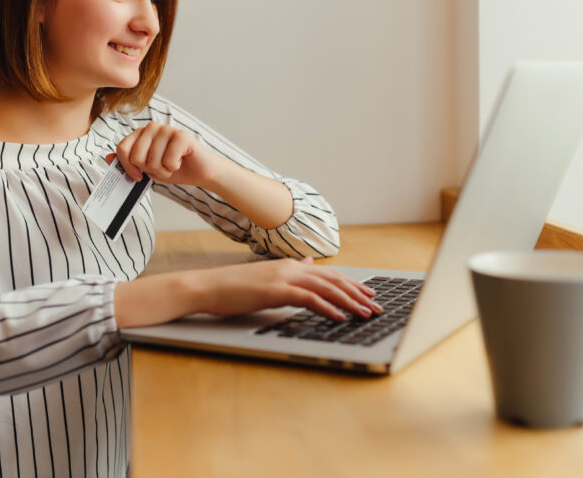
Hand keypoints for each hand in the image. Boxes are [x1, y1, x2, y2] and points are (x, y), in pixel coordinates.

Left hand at [107, 123, 220, 186]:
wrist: (200, 172)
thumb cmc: (173, 168)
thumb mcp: (146, 169)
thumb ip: (127, 163)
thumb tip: (107, 157)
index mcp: (141, 134)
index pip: (122, 148)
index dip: (127, 167)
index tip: (137, 176)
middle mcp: (152, 127)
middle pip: (136, 156)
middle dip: (149, 170)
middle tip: (161, 169)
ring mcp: (167, 129)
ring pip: (152, 161)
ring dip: (163, 171)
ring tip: (172, 166)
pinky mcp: (181, 135)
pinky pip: (168, 160)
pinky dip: (174, 168)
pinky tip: (180, 162)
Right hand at [192, 258, 381, 321]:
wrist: (207, 287)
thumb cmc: (232, 287)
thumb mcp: (264, 277)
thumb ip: (288, 272)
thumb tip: (307, 265)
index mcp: (287, 266)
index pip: (326, 273)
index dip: (349, 283)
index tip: (366, 293)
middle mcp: (289, 268)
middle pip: (332, 279)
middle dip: (356, 293)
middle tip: (375, 305)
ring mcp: (283, 278)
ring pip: (325, 287)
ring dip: (349, 301)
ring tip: (365, 313)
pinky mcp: (276, 291)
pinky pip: (308, 299)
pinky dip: (327, 307)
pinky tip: (340, 317)